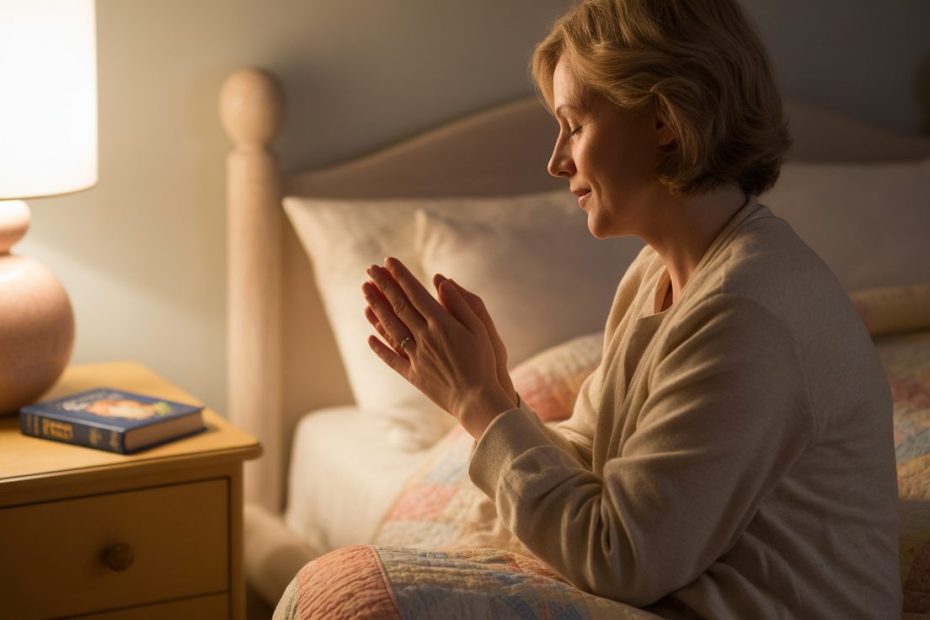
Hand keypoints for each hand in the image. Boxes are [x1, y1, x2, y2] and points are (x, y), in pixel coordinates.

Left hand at [362, 257, 515, 437]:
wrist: (477, 400)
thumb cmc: (484, 362)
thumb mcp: (479, 328)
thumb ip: (460, 304)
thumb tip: (442, 281)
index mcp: (441, 324)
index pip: (415, 293)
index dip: (401, 276)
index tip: (388, 262)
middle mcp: (424, 338)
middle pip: (398, 307)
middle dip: (383, 286)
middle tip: (370, 270)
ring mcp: (416, 356)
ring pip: (390, 328)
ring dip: (376, 309)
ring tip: (365, 293)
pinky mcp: (413, 375)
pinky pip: (391, 358)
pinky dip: (379, 347)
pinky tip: (370, 337)